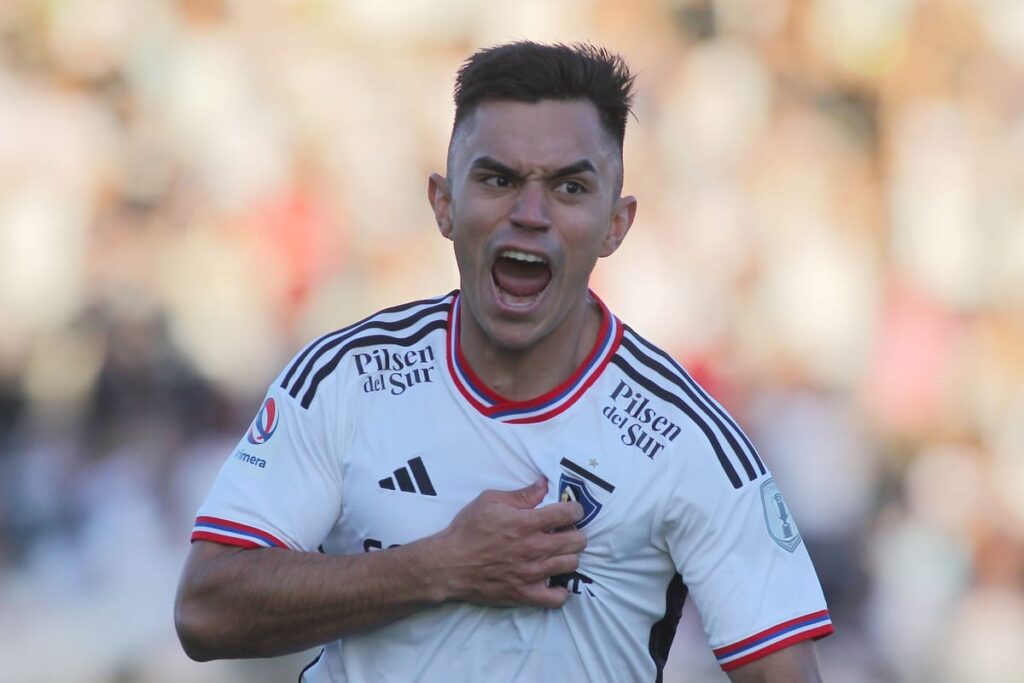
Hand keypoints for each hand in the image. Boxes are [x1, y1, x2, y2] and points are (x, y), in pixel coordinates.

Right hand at [428, 478, 585, 608]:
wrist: (448, 564)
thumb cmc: (467, 530)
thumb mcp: (489, 501)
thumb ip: (521, 494)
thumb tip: (543, 484)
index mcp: (527, 523)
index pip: (568, 513)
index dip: (575, 509)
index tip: (570, 511)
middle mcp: (534, 548)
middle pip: (577, 541)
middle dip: (575, 533)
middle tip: (564, 532)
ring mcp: (532, 573)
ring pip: (571, 565)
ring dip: (568, 556)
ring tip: (557, 554)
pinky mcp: (525, 594)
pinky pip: (557, 598)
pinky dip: (560, 590)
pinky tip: (553, 581)